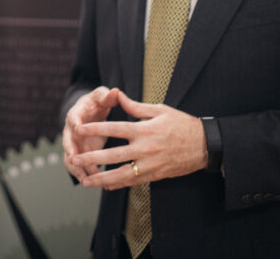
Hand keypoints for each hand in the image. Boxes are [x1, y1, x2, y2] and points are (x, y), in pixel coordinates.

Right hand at [63, 87, 121, 179]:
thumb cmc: (96, 103)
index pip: (73, 118)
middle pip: (67, 141)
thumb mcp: (101, 96)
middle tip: (74, 159)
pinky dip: (83, 174)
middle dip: (70, 150)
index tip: (77, 128)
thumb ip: (107, 96)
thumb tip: (115, 92)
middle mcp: (71, 130)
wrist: (90, 112)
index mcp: (76, 114)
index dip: (75, 123)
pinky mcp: (79, 153)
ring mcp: (74, 144)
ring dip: (76, 168)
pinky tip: (92, 182)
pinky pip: (78, 166)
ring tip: (85, 178)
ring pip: (70, 158)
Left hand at [70, 91, 207, 189]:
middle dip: (92, 158)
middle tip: (74, 159)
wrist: (205, 146)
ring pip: (121, 174)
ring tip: (86, 181)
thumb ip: (136, 107)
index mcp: (144, 130)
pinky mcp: (155, 175)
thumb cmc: (182, 124)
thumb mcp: (160, 110)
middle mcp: (145, 148)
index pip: (114, 128)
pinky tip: (105, 186)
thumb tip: (117, 94)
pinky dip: (118, 185)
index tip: (79, 129)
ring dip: (102, 178)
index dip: (95, 129)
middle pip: (113, 155)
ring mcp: (150, 164)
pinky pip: (133, 182)